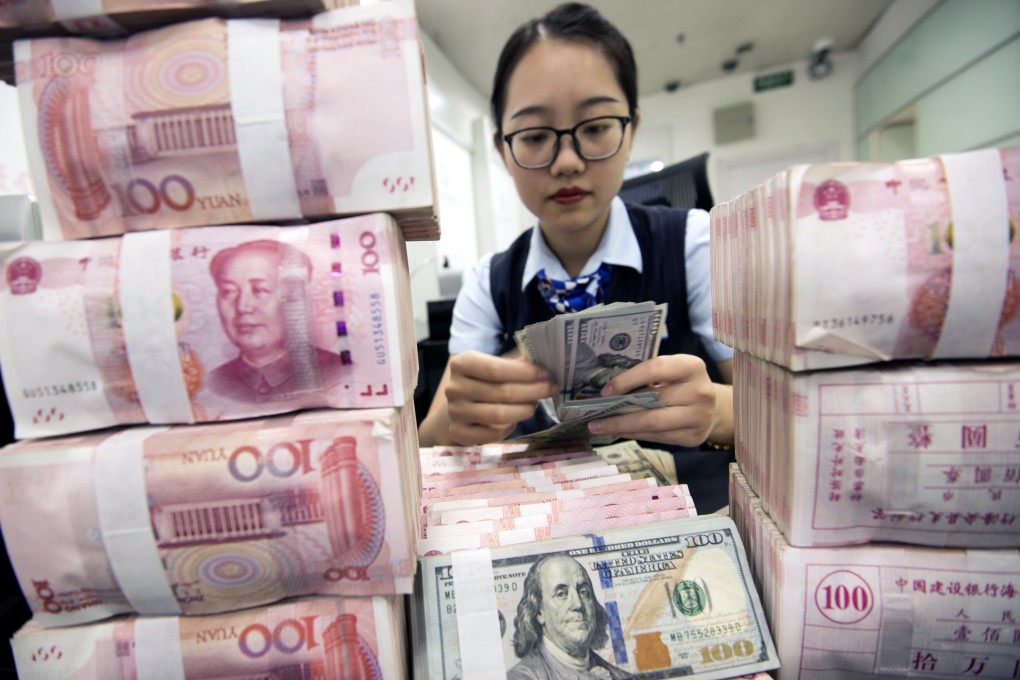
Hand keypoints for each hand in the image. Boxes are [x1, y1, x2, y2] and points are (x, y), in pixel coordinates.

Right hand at [444, 350, 556, 445]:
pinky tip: (516, 418)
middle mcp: (454, 388)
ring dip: (525, 409)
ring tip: (535, 403)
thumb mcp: (494, 364)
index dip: (525, 373)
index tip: (546, 373)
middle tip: (551, 388)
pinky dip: (510, 426)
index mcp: (462, 363)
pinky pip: (494, 433)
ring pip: (500, 415)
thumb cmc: (481, 381)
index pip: (496, 369)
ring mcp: (455, 412)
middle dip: (533, 390)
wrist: (457, 405)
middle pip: (502, 392)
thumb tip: (542, 357)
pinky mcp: (459, 433)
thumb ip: (516, 361)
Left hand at [586, 354, 731, 446]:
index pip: (654, 369)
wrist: (714, 408)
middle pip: (651, 403)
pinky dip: (635, 435)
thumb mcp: (672, 372)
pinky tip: (620, 432)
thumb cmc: (682, 384)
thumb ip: (648, 376)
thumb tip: (608, 390)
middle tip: (593, 418)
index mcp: (692, 366)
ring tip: (600, 427)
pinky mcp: (694, 438)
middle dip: (618, 412)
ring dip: (622, 427)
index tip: (605, 391)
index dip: (627, 380)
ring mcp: (699, 417)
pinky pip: (657, 438)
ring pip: (652, 424)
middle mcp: (700, 392)